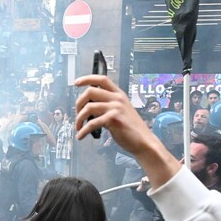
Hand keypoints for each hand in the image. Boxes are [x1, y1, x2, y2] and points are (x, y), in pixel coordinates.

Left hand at [74, 75, 180, 189]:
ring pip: (88, 107)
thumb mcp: (120, 111)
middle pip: (90, 92)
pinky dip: (83, 130)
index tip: (76, 83)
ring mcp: (116, 108)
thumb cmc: (131, 128)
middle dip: (78, 103)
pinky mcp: (113, 119)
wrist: (143, 141)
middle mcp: (117, 98)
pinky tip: (80, 136)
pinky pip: (92, 123)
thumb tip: (89, 107)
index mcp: (119, 94)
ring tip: (78, 127)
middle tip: (77, 114)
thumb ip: (107, 105)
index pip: (102, 79)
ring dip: (79, 118)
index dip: (87, 79)